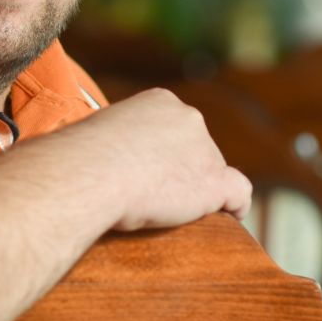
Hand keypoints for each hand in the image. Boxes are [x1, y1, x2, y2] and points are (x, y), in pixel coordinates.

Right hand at [58, 88, 251, 231]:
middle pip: (198, 150)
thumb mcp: (100, 137)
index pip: (176, 130)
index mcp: (161, 102)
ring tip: (169, 212)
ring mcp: (206, 149)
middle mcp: (189, 118)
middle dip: (183, 171)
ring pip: (211, 174)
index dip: (166, 155)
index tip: (150, 172)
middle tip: (155, 197)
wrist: (90, 174)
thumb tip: (111, 162)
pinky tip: (231, 217)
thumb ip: (119, 143)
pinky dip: (235, 206)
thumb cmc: (83, 160)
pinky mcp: (215, 180)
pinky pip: (238, 193)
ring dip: (197, 192)